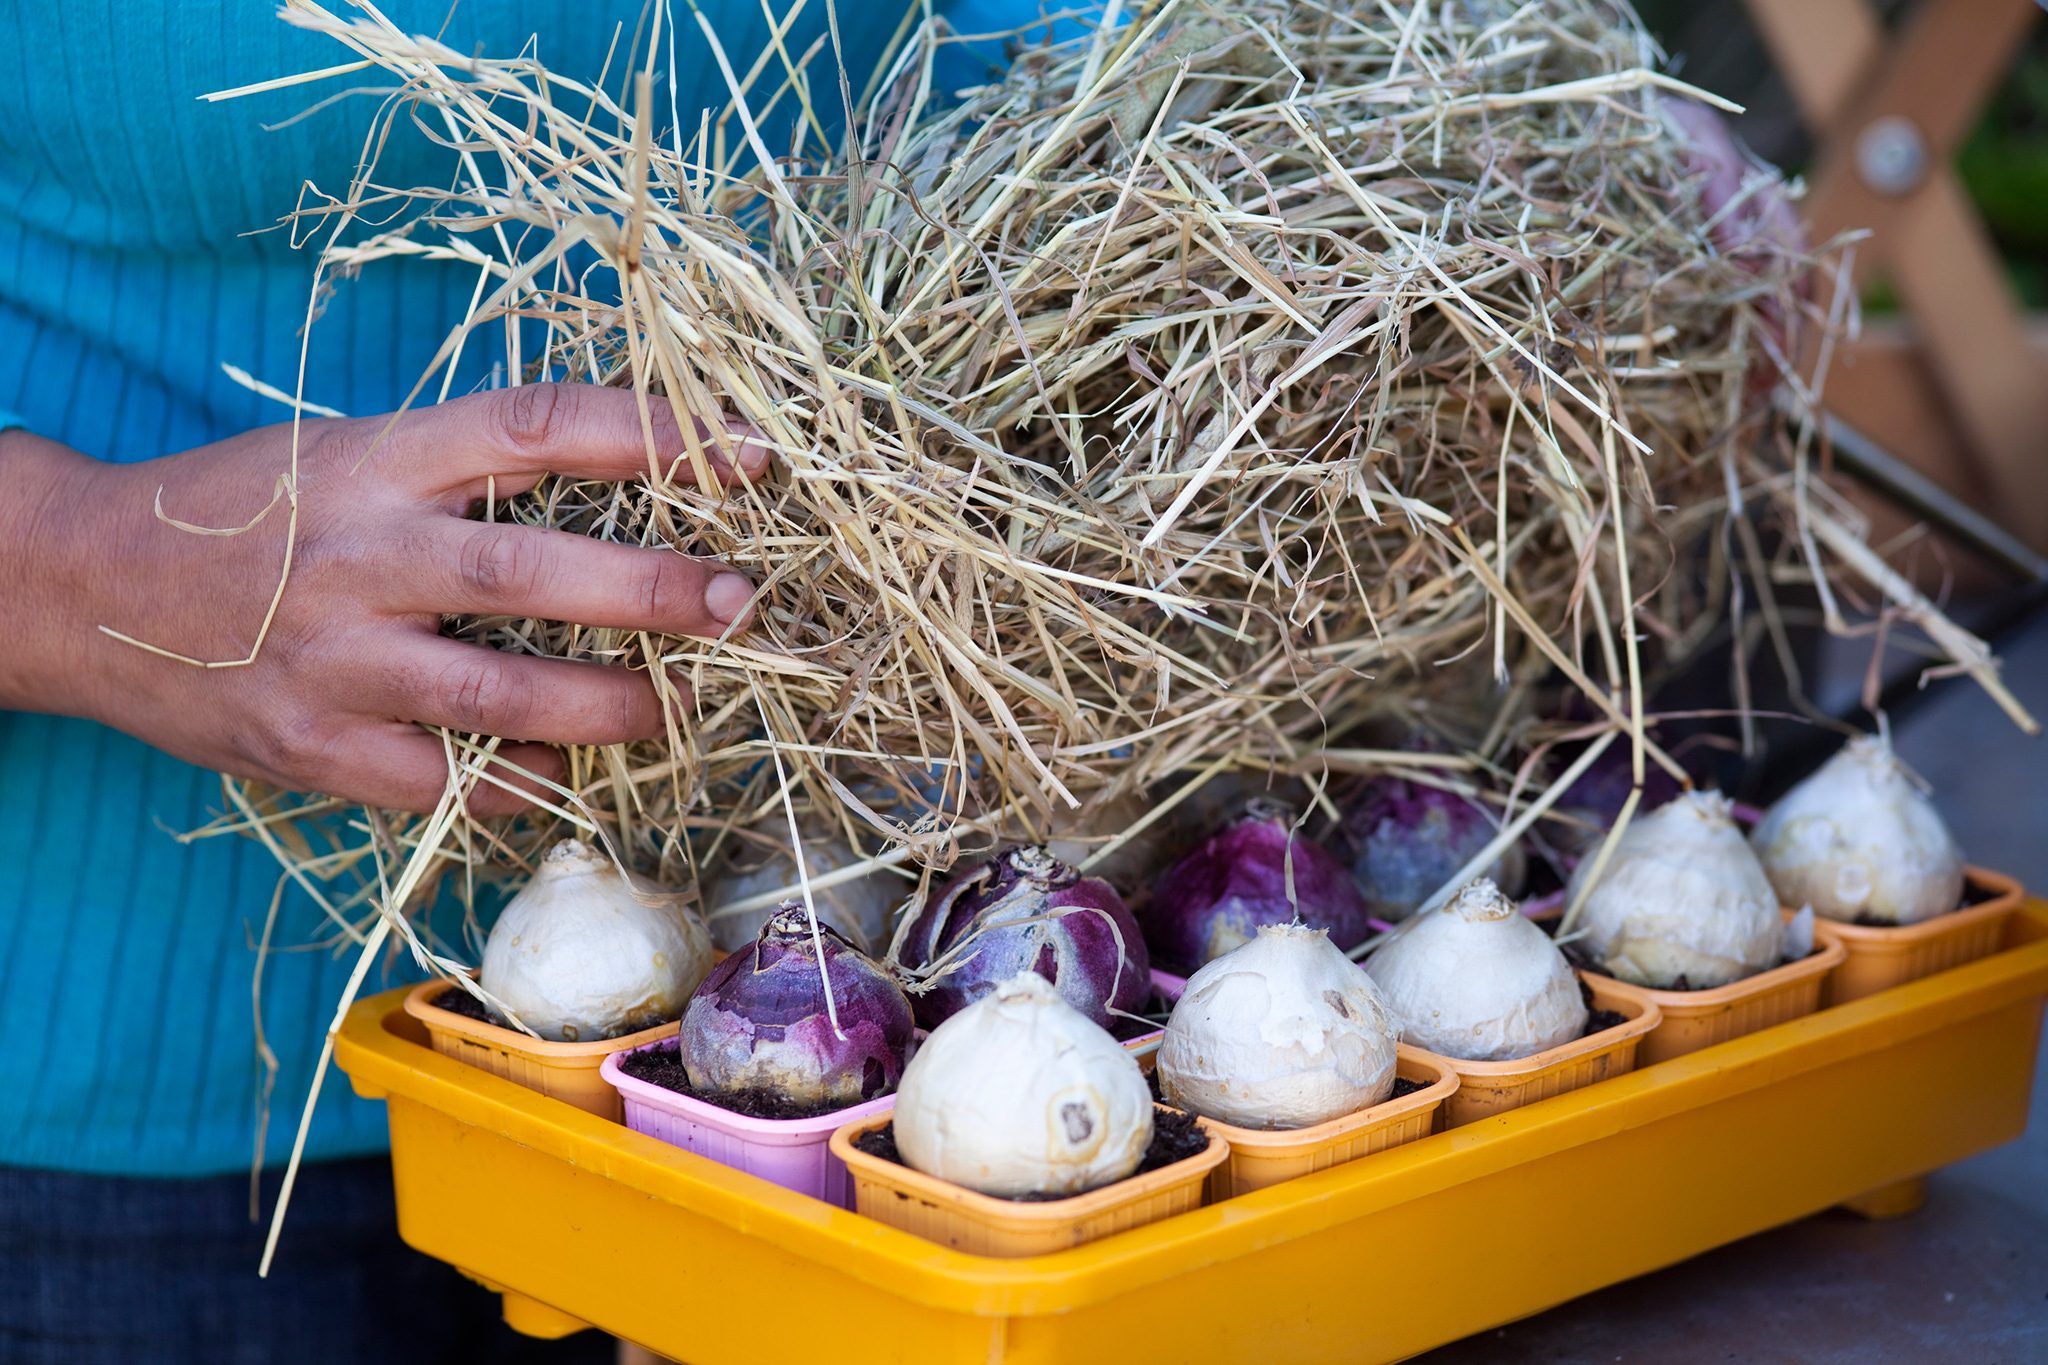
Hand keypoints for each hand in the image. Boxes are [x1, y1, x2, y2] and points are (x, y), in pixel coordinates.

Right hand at [0, 384, 765, 815]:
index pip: (538, 426)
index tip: (747, 454)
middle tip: (736, 604)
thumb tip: (636, 484)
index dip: (654, 434)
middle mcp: (364, 553)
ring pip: (502, 698)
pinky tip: (562, 774)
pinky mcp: (312, 748)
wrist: (82, 586)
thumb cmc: (249, 511)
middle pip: (532, 573)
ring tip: (673, 707)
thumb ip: (471, 468)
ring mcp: (335, 659)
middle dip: (652, 593)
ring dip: (608, 709)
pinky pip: (448, 783)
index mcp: (381, 457)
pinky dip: (521, 784)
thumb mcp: (352, 450)